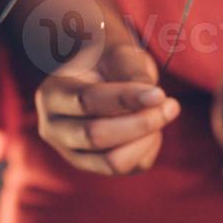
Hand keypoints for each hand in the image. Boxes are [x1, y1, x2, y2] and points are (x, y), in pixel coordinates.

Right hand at [35, 43, 180, 175]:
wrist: (104, 74)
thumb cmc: (110, 60)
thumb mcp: (118, 54)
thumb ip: (132, 72)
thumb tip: (153, 100)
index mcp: (51, 94)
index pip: (86, 101)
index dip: (125, 99)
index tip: (159, 93)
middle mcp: (53, 129)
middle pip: (94, 136)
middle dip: (139, 123)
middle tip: (171, 105)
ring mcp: (73, 153)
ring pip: (111, 161)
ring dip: (146, 139)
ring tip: (167, 112)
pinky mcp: (97, 167)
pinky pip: (129, 168)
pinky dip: (148, 147)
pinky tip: (154, 126)